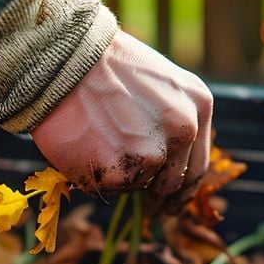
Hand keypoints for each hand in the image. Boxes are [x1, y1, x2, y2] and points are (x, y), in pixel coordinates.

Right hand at [31, 31, 213, 203]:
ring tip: (96, 141)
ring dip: (117, 174)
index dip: (183, 191)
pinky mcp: (121, 172)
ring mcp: (153, 153)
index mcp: (198, 106)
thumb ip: (172, 119)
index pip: (196, 166)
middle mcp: (184, 130)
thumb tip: (168, 161)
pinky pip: (108, 186)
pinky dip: (94, 175)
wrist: (65, 58)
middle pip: (170, 184)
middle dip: (156, 199)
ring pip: (136, 184)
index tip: (171, 204)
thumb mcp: (159, 82)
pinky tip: (84, 146)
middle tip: (142, 206)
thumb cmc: (104, 65)